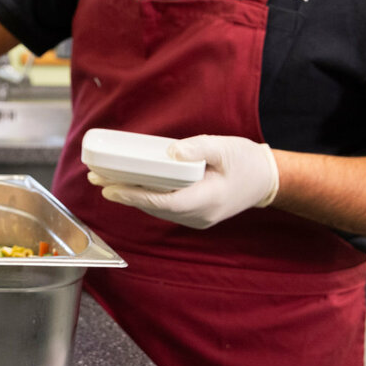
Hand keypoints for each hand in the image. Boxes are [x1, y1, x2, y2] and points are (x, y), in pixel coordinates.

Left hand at [88, 134, 279, 229]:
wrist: (270, 180)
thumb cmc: (247, 161)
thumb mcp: (224, 147)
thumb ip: (197, 148)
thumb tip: (170, 152)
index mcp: (206, 200)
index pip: (162, 202)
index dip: (133, 197)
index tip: (109, 189)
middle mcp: (199, 215)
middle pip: (154, 207)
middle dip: (123, 193)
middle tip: (94, 178)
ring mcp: (197, 218)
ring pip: (157, 209)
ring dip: (131, 196)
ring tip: (103, 180)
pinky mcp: (196, 214)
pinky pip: (165, 207)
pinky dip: (145, 197)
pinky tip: (128, 185)